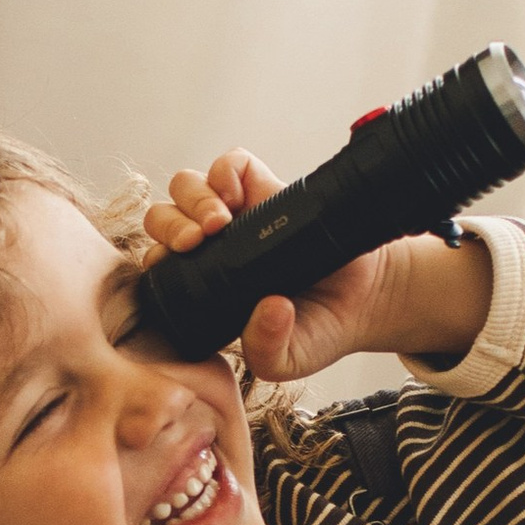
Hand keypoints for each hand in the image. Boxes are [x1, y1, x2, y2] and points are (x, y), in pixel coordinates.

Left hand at [140, 151, 490, 381]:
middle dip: (170, 227)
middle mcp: (212, 247)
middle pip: (163, 220)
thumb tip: (267, 308)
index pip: (158, 264)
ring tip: (220, 223)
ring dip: (193, 200)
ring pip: (186, 186)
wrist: (365, 301)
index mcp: (203, 286)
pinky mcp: (266, 188)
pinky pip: (231, 164)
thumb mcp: (286, 360)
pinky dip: (226, 172)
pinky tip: (237, 193)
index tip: (179, 268)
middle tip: (196, 244)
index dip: (159, 262)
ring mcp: (238, 214)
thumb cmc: (318, 329)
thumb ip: (267, 348)